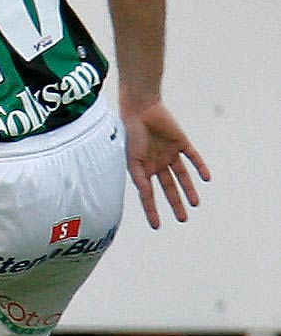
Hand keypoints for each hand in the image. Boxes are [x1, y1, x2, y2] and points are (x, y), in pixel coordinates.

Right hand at [123, 102, 209, 227]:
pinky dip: (200, 167)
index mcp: (143, 169)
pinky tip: (206, 178)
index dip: (152, 210)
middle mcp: (157, 164)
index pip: (148, 194)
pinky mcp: (181, 143)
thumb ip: (139, 176)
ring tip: (195, 203)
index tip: (157, 226)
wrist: (140, 109)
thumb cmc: (130, 133)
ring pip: (182, 176)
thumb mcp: (131, 158)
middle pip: (169, 187)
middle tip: (183, 219)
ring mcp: (170, 154)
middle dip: (175, 203)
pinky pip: (193, 157)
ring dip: (189, 189)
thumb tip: (144, 194)